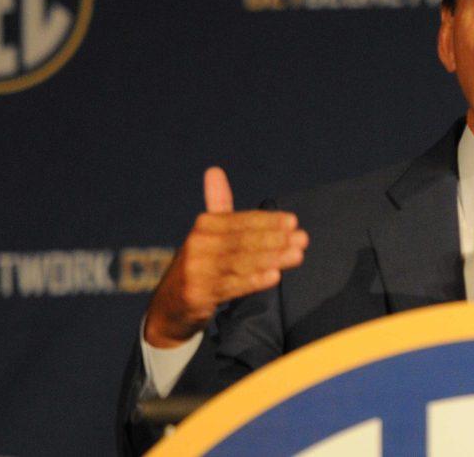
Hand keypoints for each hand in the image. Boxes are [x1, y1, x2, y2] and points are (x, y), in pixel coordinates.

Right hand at [143, 167, 307, 347]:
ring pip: (240, 263)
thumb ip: (218, 204)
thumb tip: (214, 170)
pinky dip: (254, 281)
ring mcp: (196, 271)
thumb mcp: (207, 233)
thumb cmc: (201, 262)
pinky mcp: (197, 294)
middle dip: (275, 240)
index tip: (293, 221)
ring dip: (272, 259)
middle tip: (303, 239)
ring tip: (297, 255)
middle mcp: (197, 245)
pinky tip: (275, 276)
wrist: (170, 304)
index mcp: (204, 226)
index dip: (268, 221)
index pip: (241, 221)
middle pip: (243, 241)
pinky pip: (231, 286)